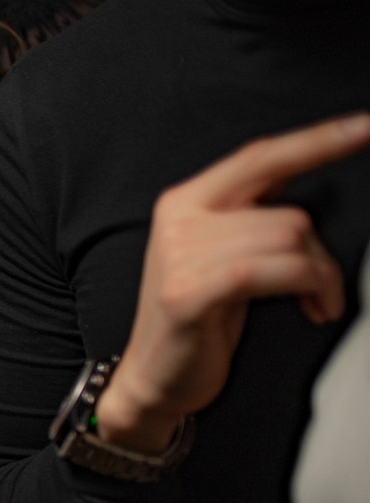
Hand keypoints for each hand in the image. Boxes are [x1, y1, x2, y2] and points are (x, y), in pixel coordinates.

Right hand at [98, 113, 369, 450]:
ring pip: (289, 241)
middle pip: (289, 213)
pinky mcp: (188, 294)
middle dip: (319, 254)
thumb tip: (300, 169)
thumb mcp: (220, 252)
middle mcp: (178, 222)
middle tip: (319, 286)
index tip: (363, 126)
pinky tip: (313, 308)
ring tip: (314, 301)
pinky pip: (272, 271)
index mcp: (184, 202)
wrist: (154, 377)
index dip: (318, 139)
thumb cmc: (197, 318)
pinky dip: (307, 288)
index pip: (261, 157)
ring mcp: (178, 258)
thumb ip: (250, 211)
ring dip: (320, 277)